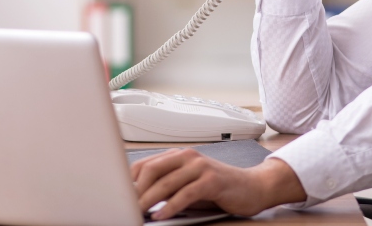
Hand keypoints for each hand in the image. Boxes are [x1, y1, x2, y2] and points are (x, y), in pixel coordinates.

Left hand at [131, 148, 305, 219]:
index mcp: (179, 156)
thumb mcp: (189, 185)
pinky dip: (171, 206)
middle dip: (136, 191)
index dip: (129, 182)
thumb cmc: (219, 188)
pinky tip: (162, 215)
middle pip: (152, 170)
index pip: (145, 164)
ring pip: (166, 182)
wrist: (253, 187)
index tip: (118, 198)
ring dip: (149, 200)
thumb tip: (139, 200)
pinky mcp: (212, 180)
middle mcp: (188, 157)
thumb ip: (168, 188)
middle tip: (126, 207)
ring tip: (138, 213)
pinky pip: (186, 193)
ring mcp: (201, 166)